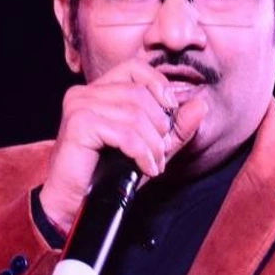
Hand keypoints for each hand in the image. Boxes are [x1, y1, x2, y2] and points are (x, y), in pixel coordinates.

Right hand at [40, 60, 206, 233]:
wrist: (73, 206)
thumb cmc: (107, 176)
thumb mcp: (150, 147)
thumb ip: (175, 127)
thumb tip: (202, 104)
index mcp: (98, 91)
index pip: (135, 67)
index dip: (159, 84)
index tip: (172, 109)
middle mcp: (84, 92)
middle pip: (139, 92)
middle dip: (159, 125)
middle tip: (161, 152)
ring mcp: (79, 106)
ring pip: (134, 113)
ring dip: (153, 143)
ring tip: (154, 164)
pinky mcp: (78, 124)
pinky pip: (124, 132)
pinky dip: (141, 153)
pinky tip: (146, 170)